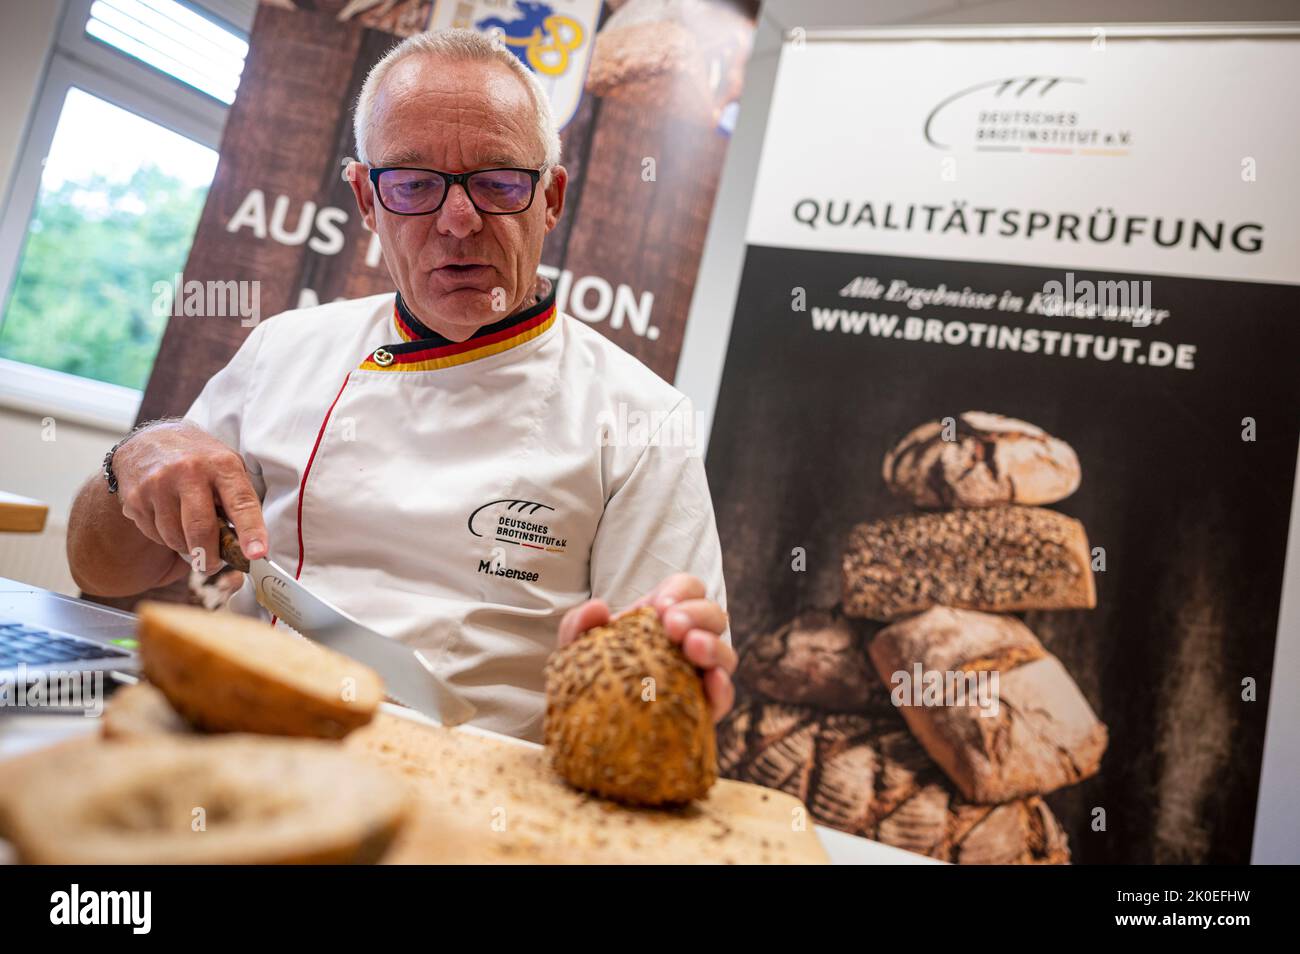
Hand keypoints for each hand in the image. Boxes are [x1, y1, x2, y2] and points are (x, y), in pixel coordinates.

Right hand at [113, 420, 266, 573]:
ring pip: (175, 537)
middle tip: (213, 565)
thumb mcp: (227, 467)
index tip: (256, 554)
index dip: (251, 531)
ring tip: (191, 534)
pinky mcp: (135, 497)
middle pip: (201, 529)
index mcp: (221, 464)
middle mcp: (189, 471)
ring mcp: (158, 484)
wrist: (150, 440)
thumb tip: (249, 544)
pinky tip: (169, 519)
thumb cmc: (200, 461)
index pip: (240, 502)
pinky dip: (166, 536)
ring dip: (186, 547)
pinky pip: (155, 534)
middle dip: (210, 557)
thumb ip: (239, 499)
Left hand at [558, 573, 735, 721]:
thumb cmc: (589, 677)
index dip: (681, 591)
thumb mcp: (577, 648)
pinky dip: (723, 687)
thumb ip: (579, 623)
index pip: (688, 589)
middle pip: (713, 615)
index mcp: (662, 617)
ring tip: (693, 648)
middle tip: (672, 627)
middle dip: (697, 614)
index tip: (660, 607)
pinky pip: (724, 696)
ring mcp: (699, 674)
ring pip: (725, 653)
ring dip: (714, 646)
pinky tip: (711, 681)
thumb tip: (597, 608)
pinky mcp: (703, 709)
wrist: (589, 726)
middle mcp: (687, 641)